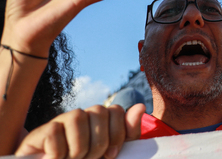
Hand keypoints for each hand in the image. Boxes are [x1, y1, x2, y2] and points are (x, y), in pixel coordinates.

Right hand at [15, 103, 144, 158]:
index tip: (110, 155)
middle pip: (99, 110)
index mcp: (101, 122)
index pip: (116, 110)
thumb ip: (127, 134)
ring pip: (77, 115)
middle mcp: (82, 117)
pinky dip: (58, 153)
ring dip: (79, 147)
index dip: (117, 134)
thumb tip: (140, 106)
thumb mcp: (111, 155)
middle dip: (99, 142)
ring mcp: (61, 122)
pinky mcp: (41, 132)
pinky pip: (55, 131)